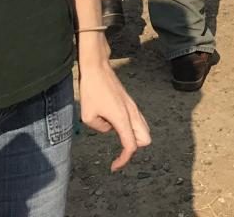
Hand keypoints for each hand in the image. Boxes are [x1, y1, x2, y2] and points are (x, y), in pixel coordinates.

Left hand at [78, 55, 150, 170]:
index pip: (131, 146)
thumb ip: (100, 128)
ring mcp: (132, 107)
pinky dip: (131, 128)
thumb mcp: (87, 116)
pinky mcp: (130, 102)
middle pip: (145, 139)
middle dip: (133, 149)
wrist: (97, 68)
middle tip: (118, 152)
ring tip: (117, 139)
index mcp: (122, 119)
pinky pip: (137, 121)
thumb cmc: (91, 90)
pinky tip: (115, 126)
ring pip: (143, 129)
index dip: (124, 160)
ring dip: (134, 138)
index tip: (113, 166)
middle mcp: (132, 113)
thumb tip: (109, 127)